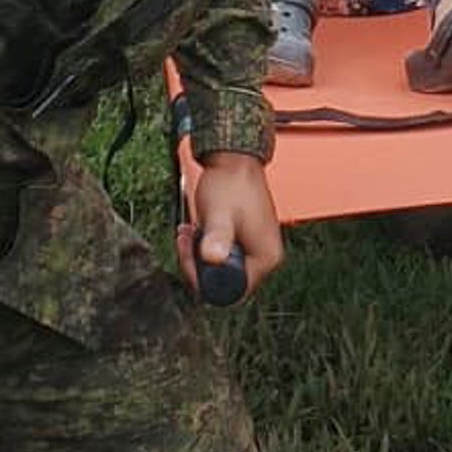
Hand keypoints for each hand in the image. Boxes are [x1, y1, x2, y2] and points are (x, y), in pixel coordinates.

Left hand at [180, 154, 283, 300]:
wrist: (235, 160)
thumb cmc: (231, 183)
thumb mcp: (219, 212)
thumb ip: (217, 235)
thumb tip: (214, 257)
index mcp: (265, 258)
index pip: (231, 292)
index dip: (204, 280)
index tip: (191, 256)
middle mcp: (264, 258)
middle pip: (224, 283)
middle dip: (198, 265)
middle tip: (187, 240)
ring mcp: (255, 251)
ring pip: (219, 270)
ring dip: (199, 256)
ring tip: (191, 232)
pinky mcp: (245, 243)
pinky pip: (221, 257)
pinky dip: (206, 247)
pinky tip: (199, 230)